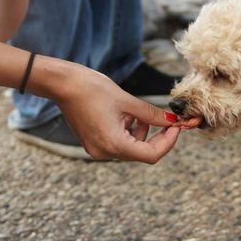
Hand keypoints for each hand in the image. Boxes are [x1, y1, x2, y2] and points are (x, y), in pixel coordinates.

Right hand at [54, 64, 180, 162]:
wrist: (63, 85)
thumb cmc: (92, 89)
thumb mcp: (128, 102)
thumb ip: (152, 114)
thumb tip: (172, 121)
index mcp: (114, 144)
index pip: (151, 155)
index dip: (168, 142)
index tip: (176, 127)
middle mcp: (104, 152)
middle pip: (141, 153)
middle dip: (157, 137)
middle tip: (168, 121)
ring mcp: (97, 150)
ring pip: (131, 149)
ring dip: (142, 133)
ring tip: (138, 113)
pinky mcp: (93, 144)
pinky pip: (118, 144)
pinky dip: (128, 132)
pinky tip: (126, 116)